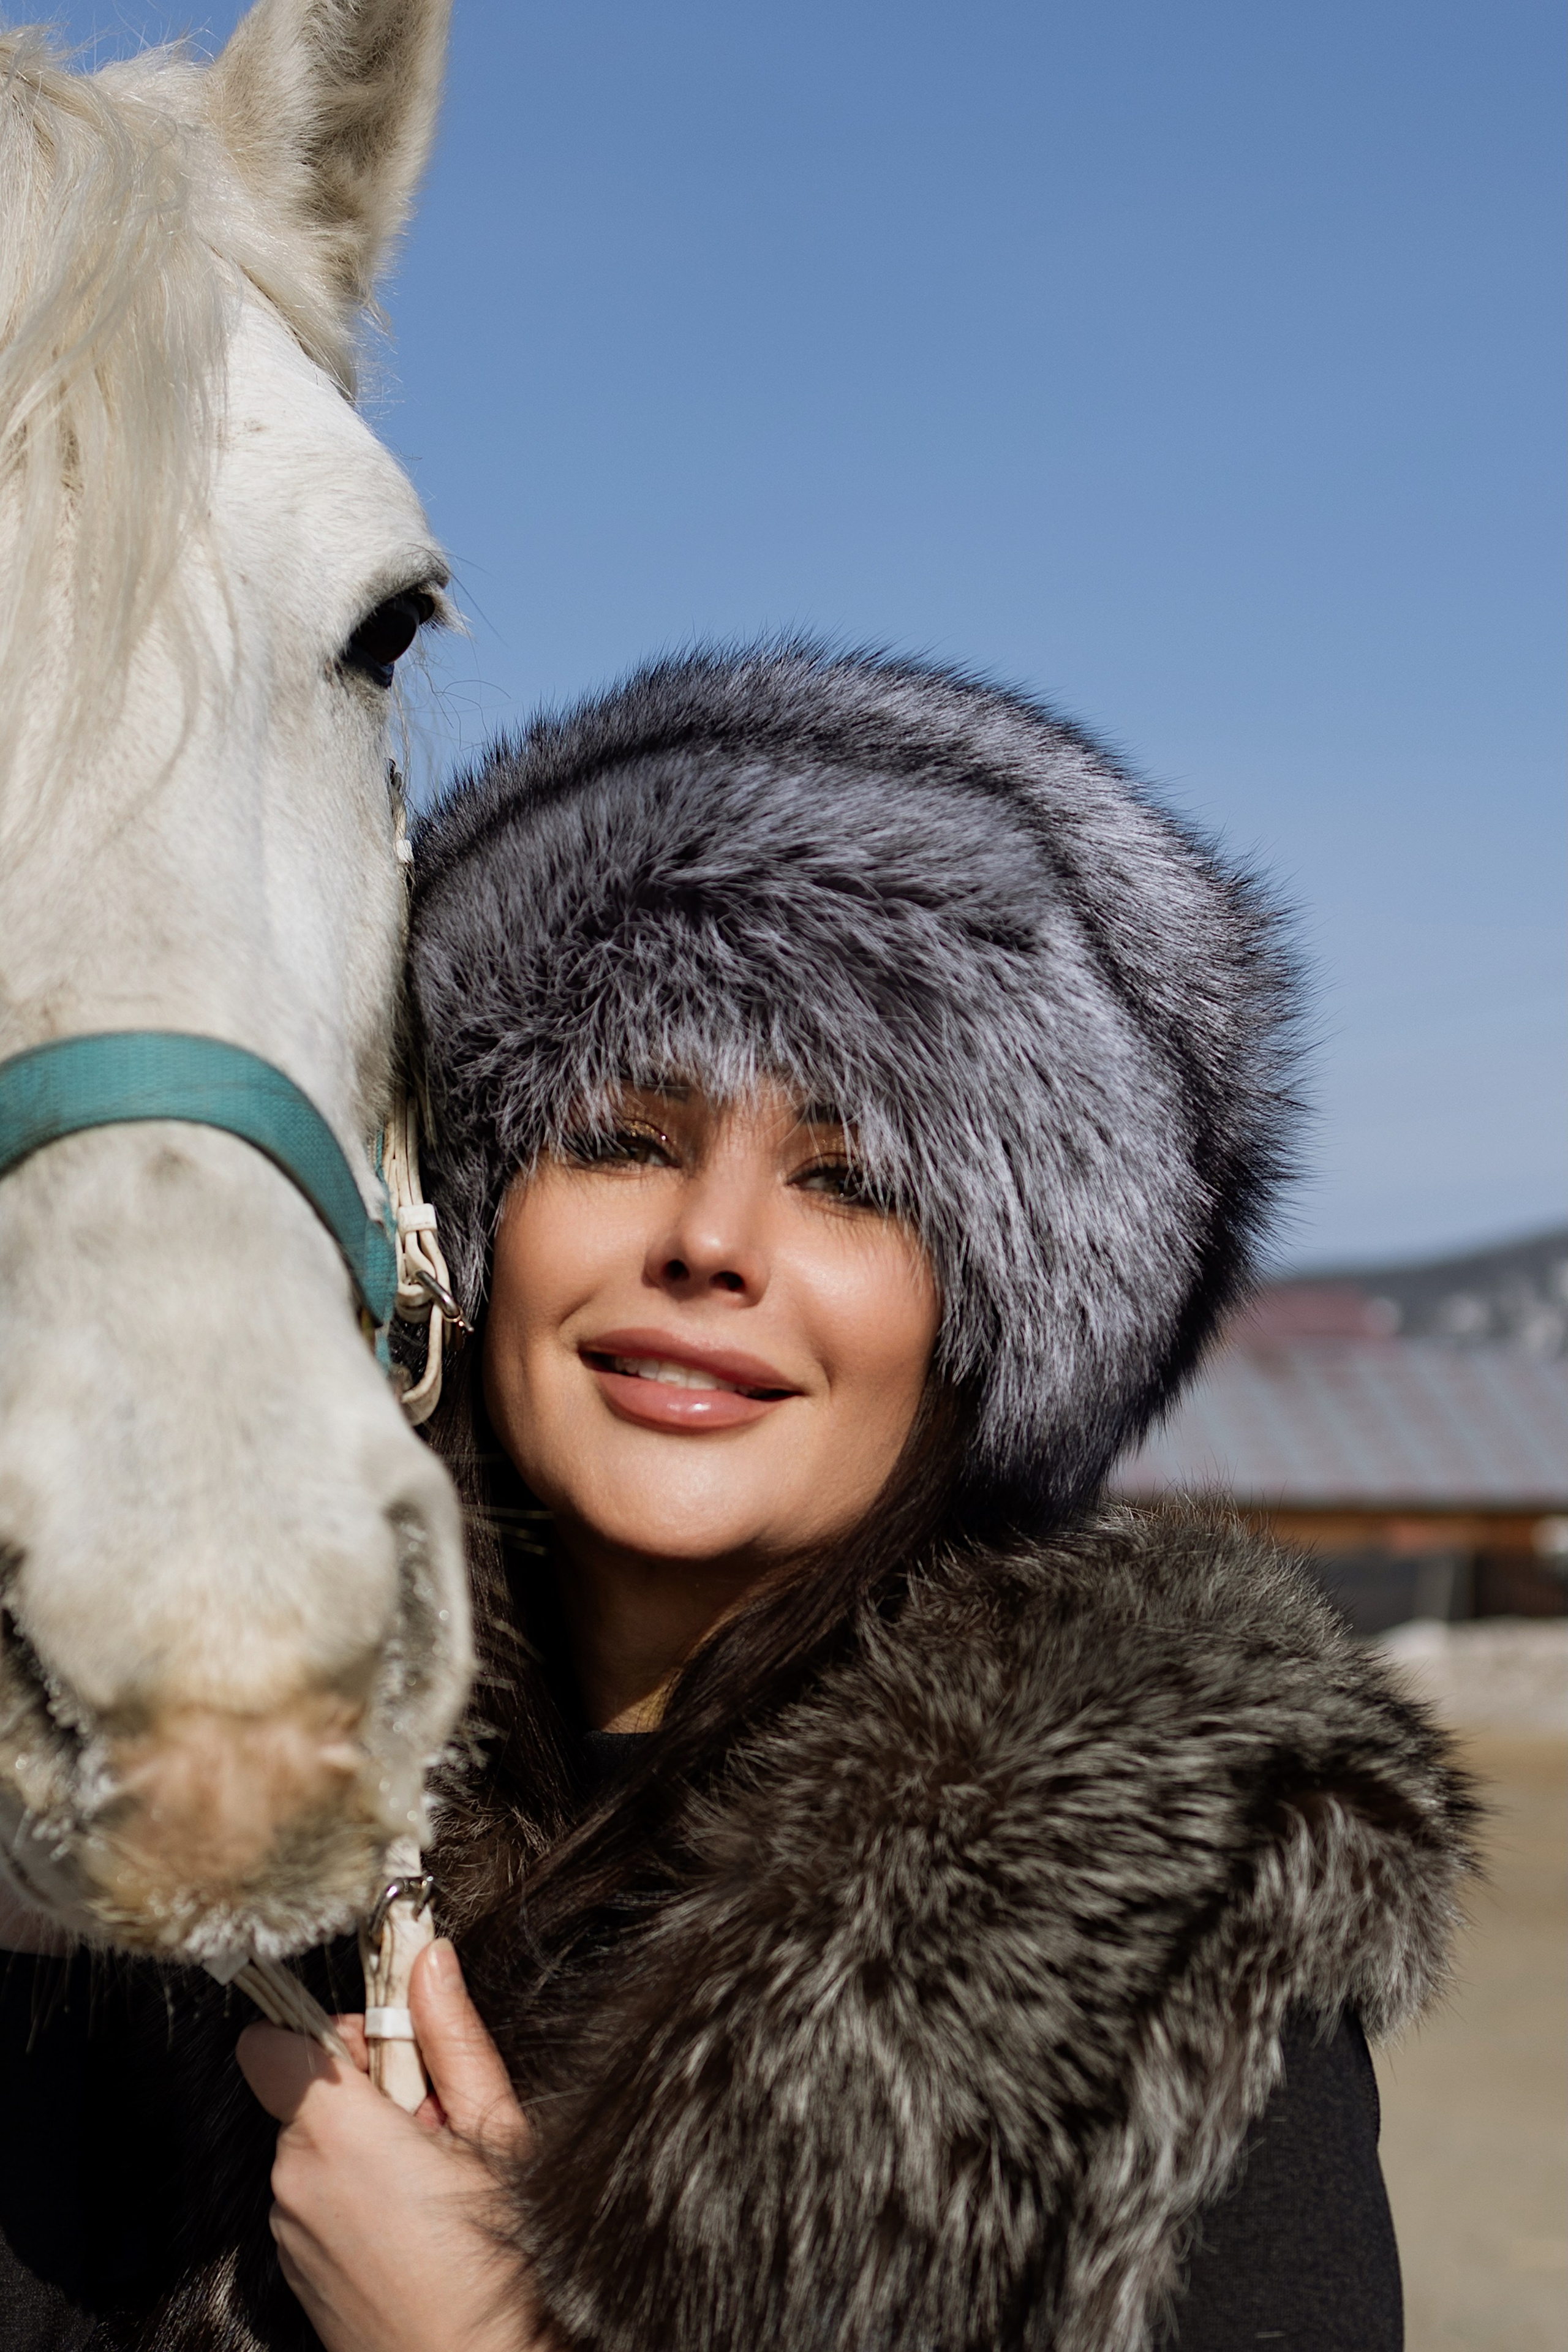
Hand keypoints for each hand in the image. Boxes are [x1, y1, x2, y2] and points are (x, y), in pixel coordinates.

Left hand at [238, 1938, 542, 2351]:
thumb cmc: (498, 2263)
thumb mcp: (495, 2132)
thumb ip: (452, 2037)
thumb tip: (428, 1958)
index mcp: (336, 2137)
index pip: (273, 2042)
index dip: (329, 2031)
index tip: (388, 2048)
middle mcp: (295, 2182)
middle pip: (307, 2091)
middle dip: (370, 2090)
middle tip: (437, 2124)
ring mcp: (290, 2233)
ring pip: (315, 2146)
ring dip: (366, 2144)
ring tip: (435, 2181)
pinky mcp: (299, 2270)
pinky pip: (316, 2198)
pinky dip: (357, 2193)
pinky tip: (417, 2224)